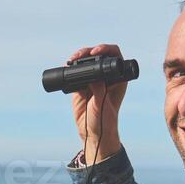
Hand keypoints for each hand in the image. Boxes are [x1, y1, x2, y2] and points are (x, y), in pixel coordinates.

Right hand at [68, 43, 126, 161]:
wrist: (92, 134)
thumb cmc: (104, 122)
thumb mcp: (102, 105)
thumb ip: (99, 90)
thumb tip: (93, 76)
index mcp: (117, 79)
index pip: (114, 56)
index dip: (106, 50)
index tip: (96, 52)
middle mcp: (105, 77)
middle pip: (98, 56)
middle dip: (87, 52)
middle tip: (79, 56)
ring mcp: (92, 81)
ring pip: (85, 63)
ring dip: (78, 59)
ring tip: (71, 60)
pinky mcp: (80, 86)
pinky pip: (75, 73)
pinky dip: (70, 69)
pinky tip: (67, 69)